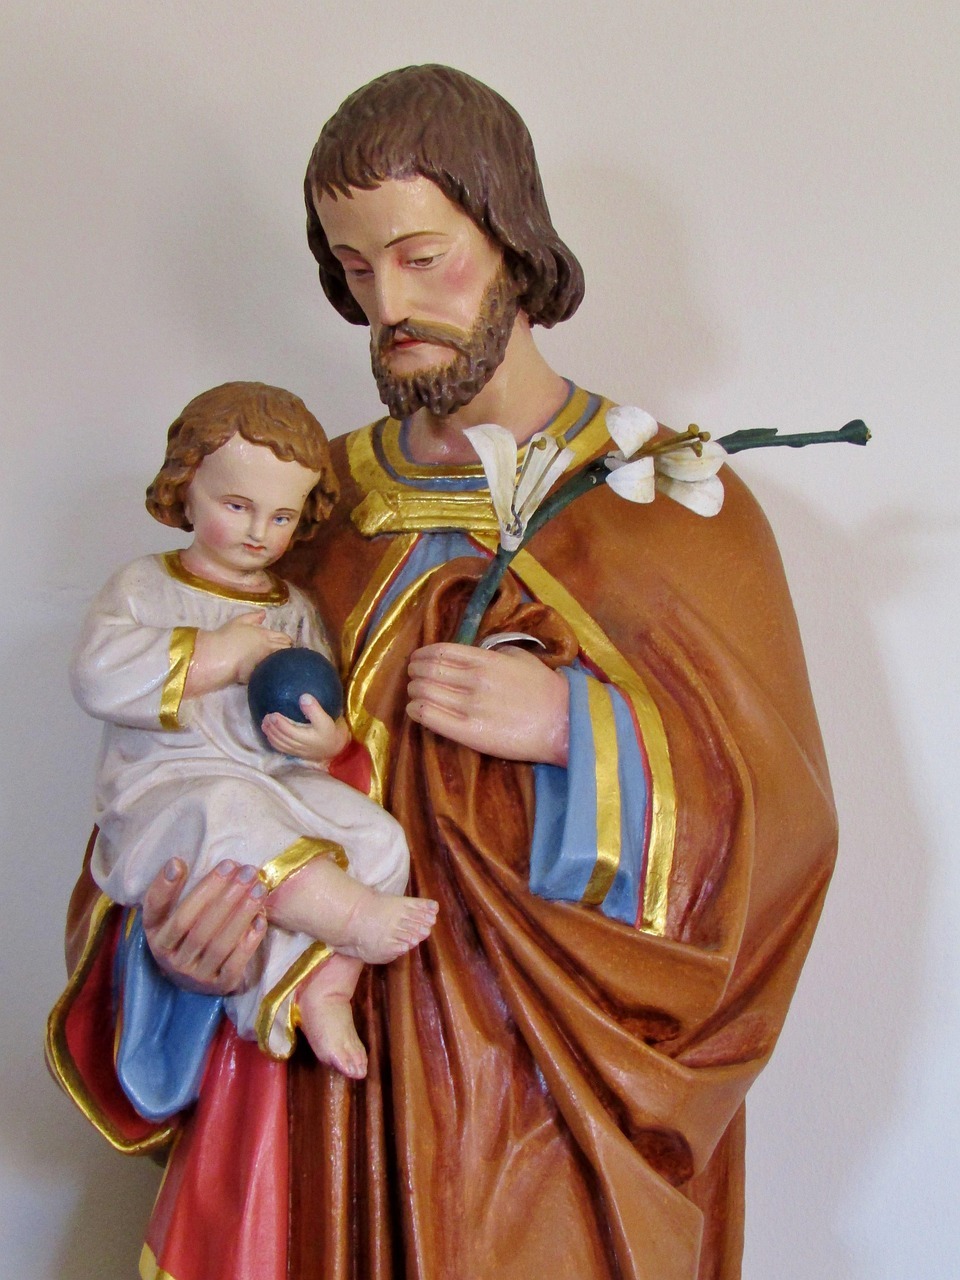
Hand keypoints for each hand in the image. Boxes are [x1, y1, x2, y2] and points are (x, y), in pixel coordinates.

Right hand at [142, 858, 266, 994]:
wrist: (197, 980)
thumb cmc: (188, 935)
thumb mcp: (173, 915)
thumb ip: (176, 892)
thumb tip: (177, 863)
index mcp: (155, 936)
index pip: (156, 911)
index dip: (165, 888)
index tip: (178, 862)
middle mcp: (170, 959)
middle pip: (194, 925)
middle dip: (221, 893)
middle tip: (244, 870)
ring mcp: (195, 976)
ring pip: (218, 943)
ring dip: (241, 913)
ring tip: (258, 888)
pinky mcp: (219, 987)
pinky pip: (235, 964)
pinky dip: (249, 941)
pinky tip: (260, 919)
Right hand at [185, 610, 291, 695]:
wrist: (218, 655)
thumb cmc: (227, 636)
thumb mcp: (239, 621)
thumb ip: (253, 617)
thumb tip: (264, 614)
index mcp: (265, 635)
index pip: (283, 637)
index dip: (287, 640)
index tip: (288, 643)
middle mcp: (269, 647)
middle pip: (285, 649)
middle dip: (288, 650)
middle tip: (288, 653)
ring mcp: (265, 661)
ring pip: (281, 660)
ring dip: (285, 660)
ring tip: (285, 663)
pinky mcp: (261, 672)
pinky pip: (273, 671)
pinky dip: (276, 670)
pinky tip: (276, 672)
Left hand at [261, 695, 350, 763]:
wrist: (337, 747)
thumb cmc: (331, 731)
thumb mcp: (326, 720)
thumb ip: (315, 709)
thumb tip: (303, 697)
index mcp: (307, 738)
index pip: (288, 731)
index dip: (279, 723)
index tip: (272, 714)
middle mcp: (300, 746)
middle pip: (281, 738)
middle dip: (271, 728)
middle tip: (266, 717)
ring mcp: (297, 751)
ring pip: (280, 744)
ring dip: (270, 735)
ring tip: (265, 724)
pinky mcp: (297, 753)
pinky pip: (282, 749)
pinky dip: (274, 742)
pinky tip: (270, 735)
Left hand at [406, 643, 569, 764]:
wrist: (563, 724)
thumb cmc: (546, 691)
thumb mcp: (522, 658)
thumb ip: (496, 652)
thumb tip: (476, 652)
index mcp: (485, 660)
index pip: (440, 651)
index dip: (422, 655)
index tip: (417, 660)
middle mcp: (473, 680)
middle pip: (427, 671)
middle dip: (414, 673)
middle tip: (414, 678)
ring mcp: (469, 707)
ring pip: (423, 692)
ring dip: (414, 692)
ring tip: (416, 694)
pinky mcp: (469, 732)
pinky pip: (428, 717)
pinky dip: (416, 711)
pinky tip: (416, 710)